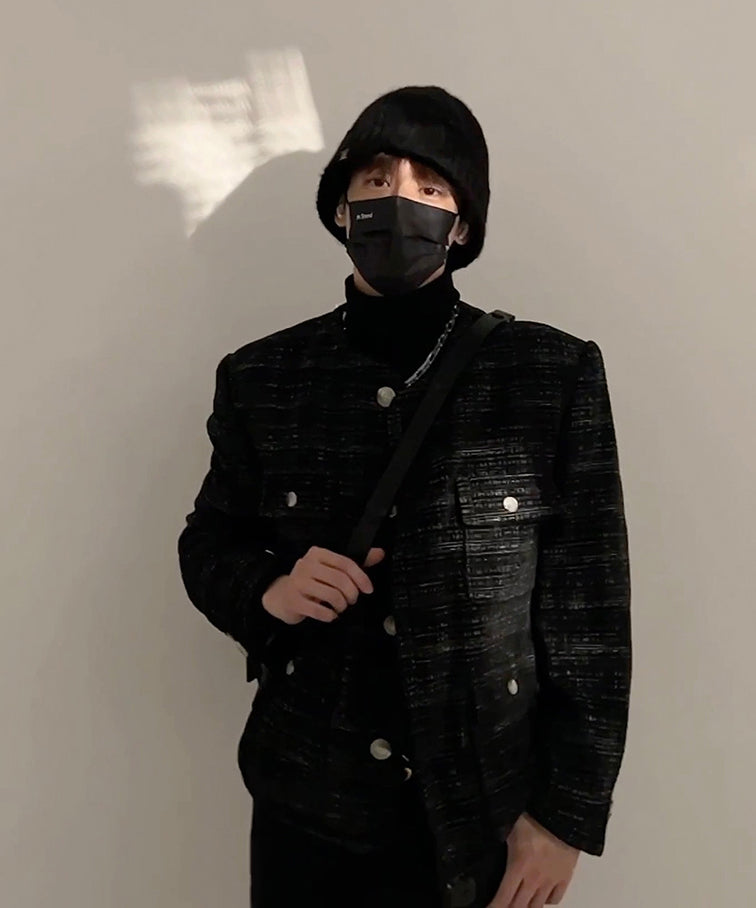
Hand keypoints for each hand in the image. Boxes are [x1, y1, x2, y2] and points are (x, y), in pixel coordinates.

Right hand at [261, 545, 384, 624]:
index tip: (368, 590)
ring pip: (331, 595)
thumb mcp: (331, 569)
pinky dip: (330, 615)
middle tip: (352, 601)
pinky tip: (331, 615)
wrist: (281, 596)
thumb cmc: (312, 582)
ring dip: (341, 605)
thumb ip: (355, 563)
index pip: (345, 563)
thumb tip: (380, 553)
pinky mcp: (293, 600)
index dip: (361, 577)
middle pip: (340, 579)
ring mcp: (298, 582)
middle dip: (351, 594)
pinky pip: (319, 610)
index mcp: (318, 554)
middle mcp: (306, 565)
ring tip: (340, 607)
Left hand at [487, 813, 579, 906]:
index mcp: (518, 866)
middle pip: (520, 907)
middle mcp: (534, 879)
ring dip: (527, 906)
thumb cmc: (535, 817)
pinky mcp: (565, 878)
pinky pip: (555, 898)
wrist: (563, 815)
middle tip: (503, 905)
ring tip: (520, 903)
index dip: (494, 907)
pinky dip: (546, 900)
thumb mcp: (510, 829)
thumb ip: (500, 842)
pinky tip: (540, 895)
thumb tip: (488, 844)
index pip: (503, 897)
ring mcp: (551, 880)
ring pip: (537, 906)